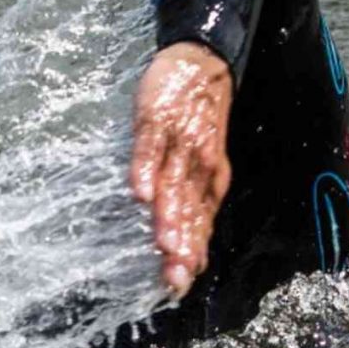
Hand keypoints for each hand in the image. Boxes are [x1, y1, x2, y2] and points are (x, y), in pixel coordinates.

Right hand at [130, 42, 233, 298]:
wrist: (201, 64)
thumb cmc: (197, 120)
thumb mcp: (203, 164)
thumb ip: (196, 205)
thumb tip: (193, 254)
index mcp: (210, 178)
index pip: (200, 221)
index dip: (191, 251)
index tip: (181, 283)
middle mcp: (198, 165)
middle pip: (188, 210)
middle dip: (181, 244)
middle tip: (173, 276)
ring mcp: (177, 142)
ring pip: (174, 184)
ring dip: (168, 214)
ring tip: (161, 243)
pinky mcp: (156, 120)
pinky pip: (150, 148)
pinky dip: (145, 170)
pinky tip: (138, 193)